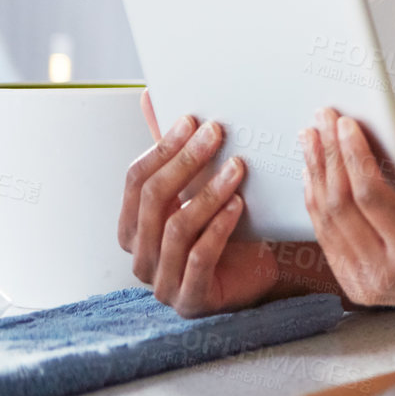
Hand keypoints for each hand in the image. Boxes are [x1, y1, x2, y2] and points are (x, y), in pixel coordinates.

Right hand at [120, 91, 280, 317]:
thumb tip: (150, 96)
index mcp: (132, 226)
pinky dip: (219, 228)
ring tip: (237, 168)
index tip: (193, 119)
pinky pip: (199, 260)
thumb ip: (171, 148)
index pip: (135, 179)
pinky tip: (239, 205)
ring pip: (176, 228)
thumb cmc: (225, 227)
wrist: (261, 269)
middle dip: (185, 162)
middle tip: (217, 134)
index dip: (163, 147)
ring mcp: (162, 282)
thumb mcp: (197, 185)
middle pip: (153, 200)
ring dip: (208, 193)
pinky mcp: (191, 299)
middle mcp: (140, 256)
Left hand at [300, 107, 394, 314]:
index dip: (354, 157)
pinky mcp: (352, 283)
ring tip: (312, 140)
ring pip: (326, 222)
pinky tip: (314, 174)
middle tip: (323, 120)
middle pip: (342, 207)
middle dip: (329, 157)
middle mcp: (383, 272)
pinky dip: (316, 202)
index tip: (346, 124)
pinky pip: (325, 237)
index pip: (372, 196)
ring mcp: (363, 282)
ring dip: (315, 176)